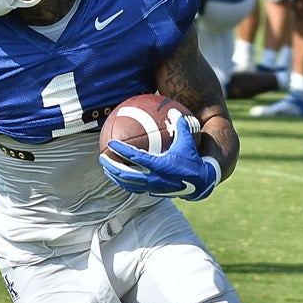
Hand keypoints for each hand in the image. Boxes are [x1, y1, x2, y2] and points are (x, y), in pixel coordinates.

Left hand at [99, 115, 220, 200]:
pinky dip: (125, 183)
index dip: (121, 151)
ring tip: (106, 169)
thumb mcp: (187, 142)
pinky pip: (135, 188)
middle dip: (112, 166)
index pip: (136, 158)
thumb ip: (180, 125)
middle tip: (102, 158)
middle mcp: (155, 178)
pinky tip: (119, 176)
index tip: (110, 144)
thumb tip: (173, 109)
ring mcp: (153, 187)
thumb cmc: (192, 159)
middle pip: (127, 174)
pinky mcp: (154, 192)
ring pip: (128, 184)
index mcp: (161, 165)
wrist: (201, 183)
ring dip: (115, 177)